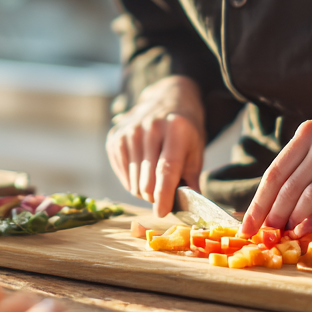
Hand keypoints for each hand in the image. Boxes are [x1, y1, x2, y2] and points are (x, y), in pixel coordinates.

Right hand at [106, 76, 204, 216]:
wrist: (166, 99)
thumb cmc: (184, 130)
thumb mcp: (196, 150)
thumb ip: (192, 179)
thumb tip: (190, 207)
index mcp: (175, 129)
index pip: (166, 169)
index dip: (164, 195)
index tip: (162, 212)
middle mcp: (149, 127)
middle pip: (147, 180)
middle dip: (157, 196)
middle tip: (166, 193)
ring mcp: (129, 131)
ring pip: (133, 182)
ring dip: (145, 191)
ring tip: (155, 179)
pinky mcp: (115, 137)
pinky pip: (122, 176)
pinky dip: (133, 182)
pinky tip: (142, 171)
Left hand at [239, 119, 311, 238]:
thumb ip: (300, 171)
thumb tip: (268, 209)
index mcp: (308, 133)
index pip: (275, 172)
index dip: (259, 202)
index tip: (247, 226)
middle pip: (290, 185)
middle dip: (273, 214)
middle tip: (266, 235)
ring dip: (295, 218)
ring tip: (285, 234)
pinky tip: (307, 230)